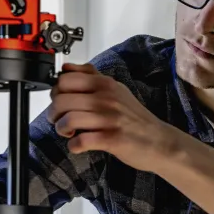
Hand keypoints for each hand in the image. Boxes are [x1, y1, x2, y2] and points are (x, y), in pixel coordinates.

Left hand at [47, 63, 169, 172]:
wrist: (159, 141)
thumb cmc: (134, 117)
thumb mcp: (116, 89)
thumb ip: (91, 76)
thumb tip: (67, 67)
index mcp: (105, 83)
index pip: (65, 79)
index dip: (56, 91)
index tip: (61, 101)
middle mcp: (106, 98)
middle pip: (61, 100)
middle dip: (54, 113)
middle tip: (60, 120)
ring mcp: (109, 118)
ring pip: (68, 120)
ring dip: (62, 129)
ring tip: (69, 132)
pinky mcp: (112, 139)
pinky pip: (80, 141)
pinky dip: (74, 145)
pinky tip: (79, 144)